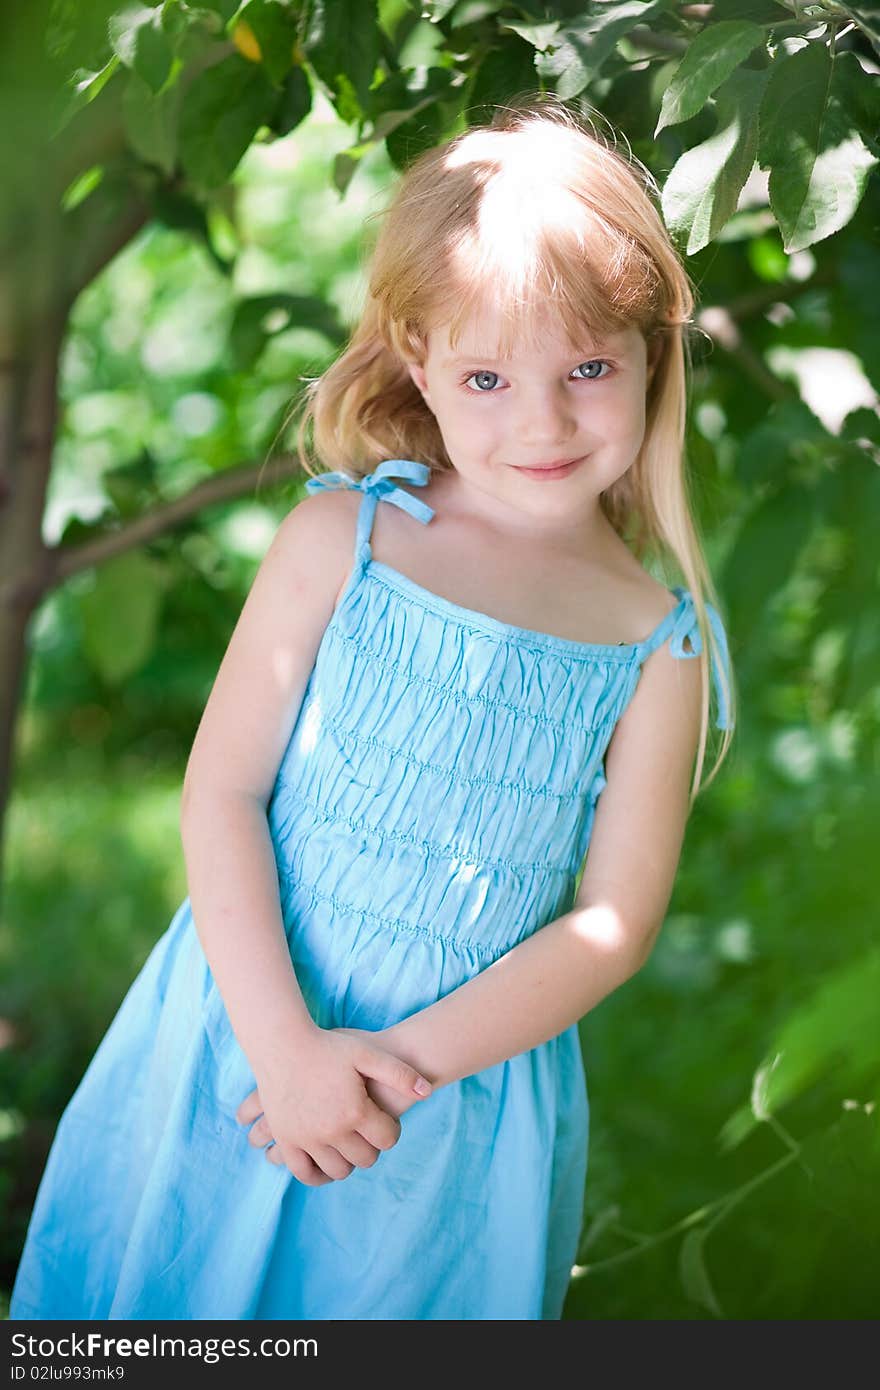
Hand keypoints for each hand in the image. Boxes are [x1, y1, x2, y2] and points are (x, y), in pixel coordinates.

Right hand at [235, 1025, 431, 1185]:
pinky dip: (318, 1174)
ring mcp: (307, 1138)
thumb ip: (399, 1073)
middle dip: (372, 1147)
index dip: (391, 1131)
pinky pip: (305, 1173)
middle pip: (365, 1159)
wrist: (282, 1043)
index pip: (388, 1140)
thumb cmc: (327, 1046)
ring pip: (338, 1171)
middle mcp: (332, 1130)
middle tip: (367, 1132)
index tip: (385, 1120)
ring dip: (348, 1161)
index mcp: (355, 1111)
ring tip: (348, 1142)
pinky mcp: (286, 1140)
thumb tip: (428, 1092)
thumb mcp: (367, 1053)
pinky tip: (326, 1161)